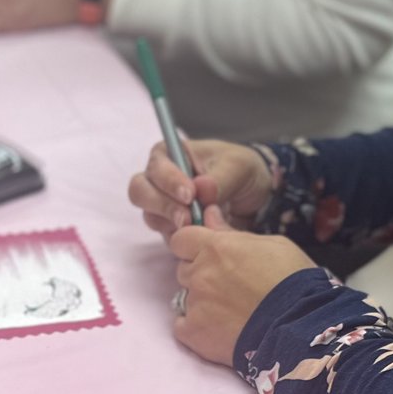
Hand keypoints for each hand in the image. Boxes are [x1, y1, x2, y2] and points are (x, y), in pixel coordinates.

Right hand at [129, 137, 273, 237]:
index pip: (156, 167)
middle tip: (188, 217)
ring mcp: (162, 206)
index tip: (190, 194)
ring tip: (197, 227)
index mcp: (169, 154)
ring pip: (151, 217)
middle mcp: (159, 180)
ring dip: (172, 224)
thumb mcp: (238, 167)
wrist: (252, 196)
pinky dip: (182, 239)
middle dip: (163, 206)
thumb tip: (201, 188)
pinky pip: (167, 236)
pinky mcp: (171, 228)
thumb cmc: (239, 170)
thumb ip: (220, 178)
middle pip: (140, 193)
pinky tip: (201, 236)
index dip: (168, 181)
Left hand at [167, 210, 318, 365]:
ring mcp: (195, 304)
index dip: (191, 246)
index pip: (181, 239)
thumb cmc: (295, 281)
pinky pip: (181, 326)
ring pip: (184, 298)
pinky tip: (218, 330)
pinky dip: (195, 328)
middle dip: (201, 275)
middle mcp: (201, 273)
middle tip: (229, 288)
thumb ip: (232, 232)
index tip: (206, 255)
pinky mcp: (195, 332)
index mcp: (216, 248)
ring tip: (230, 311)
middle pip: (184, 270)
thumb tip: (210, 215)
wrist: (301, 326)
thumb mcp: (272, 245)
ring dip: (201, 302)